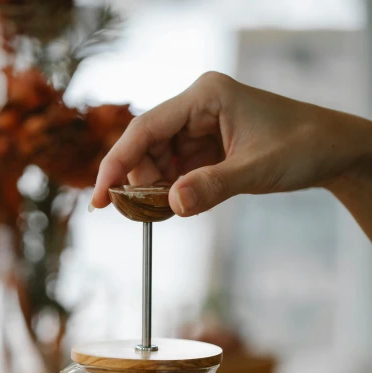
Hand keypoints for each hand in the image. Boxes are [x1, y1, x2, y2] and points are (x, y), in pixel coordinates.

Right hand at [92, 72, 371, 226]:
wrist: (332, 151)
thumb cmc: (302, 146)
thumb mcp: (257, 169)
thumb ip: (212, 187)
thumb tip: (172, 207)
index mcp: (205, 96)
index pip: (146, 128)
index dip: (117, 163)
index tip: (100, 198)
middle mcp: (197, 108)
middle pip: (146, 146)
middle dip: (138, 182)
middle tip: (137, 217)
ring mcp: (200, 129)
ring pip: (158, 162)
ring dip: (154, 191)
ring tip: (161, 215)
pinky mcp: (206, 149)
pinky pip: (175, 172)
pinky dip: (171, 193)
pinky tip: (176, 207)